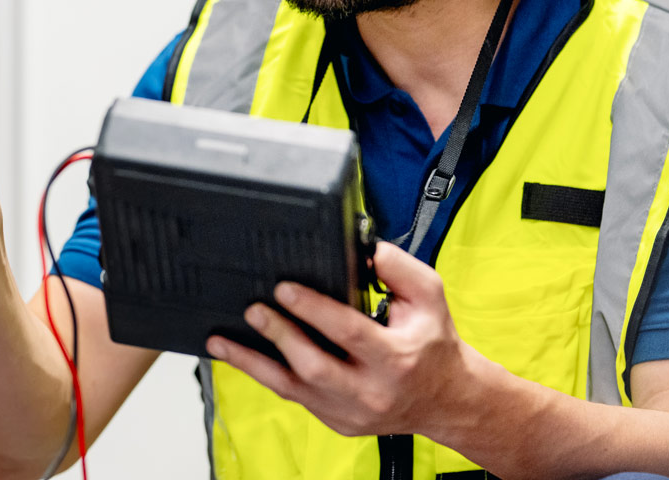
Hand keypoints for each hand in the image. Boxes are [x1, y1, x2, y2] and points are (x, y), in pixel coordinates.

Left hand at [204, 243, 480, 440]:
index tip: (284, 288)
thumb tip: (365, 247)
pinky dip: (264, 376)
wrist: (446, 400)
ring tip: (222, 342)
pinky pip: (293, 397)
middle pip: (315, 366)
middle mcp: (371, 390)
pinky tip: (240, 358)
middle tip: (253, 309)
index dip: (313, 309)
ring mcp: (351, 411)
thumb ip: (399, 267)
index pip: (349, 332)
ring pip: (293, 389)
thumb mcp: (429, 297)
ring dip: (253, 364)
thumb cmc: (433, 344)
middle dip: (279, 336)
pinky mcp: (336, 421)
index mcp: (396, 357)